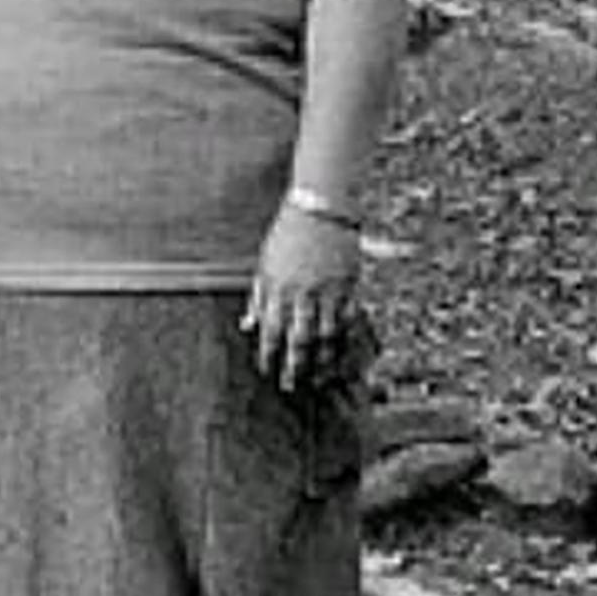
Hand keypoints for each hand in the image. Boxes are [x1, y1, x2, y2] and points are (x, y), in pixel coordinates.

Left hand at [240, 200, 360, 394]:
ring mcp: (327, 290)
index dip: (268, 353)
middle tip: (291, 385)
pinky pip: (347, 319)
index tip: (266, 371)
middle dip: (294, 365)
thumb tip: (247, 326)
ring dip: (321, 359)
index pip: (271, 329)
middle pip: (298, 338)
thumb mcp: (265, 263)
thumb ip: (258, 296)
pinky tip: (342, 353)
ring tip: (318, 378)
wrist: (320, 210)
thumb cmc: (287, 235)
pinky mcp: (348, 286)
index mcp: (277, 287)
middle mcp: (301, 292)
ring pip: (325, 333)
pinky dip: (344, 338)